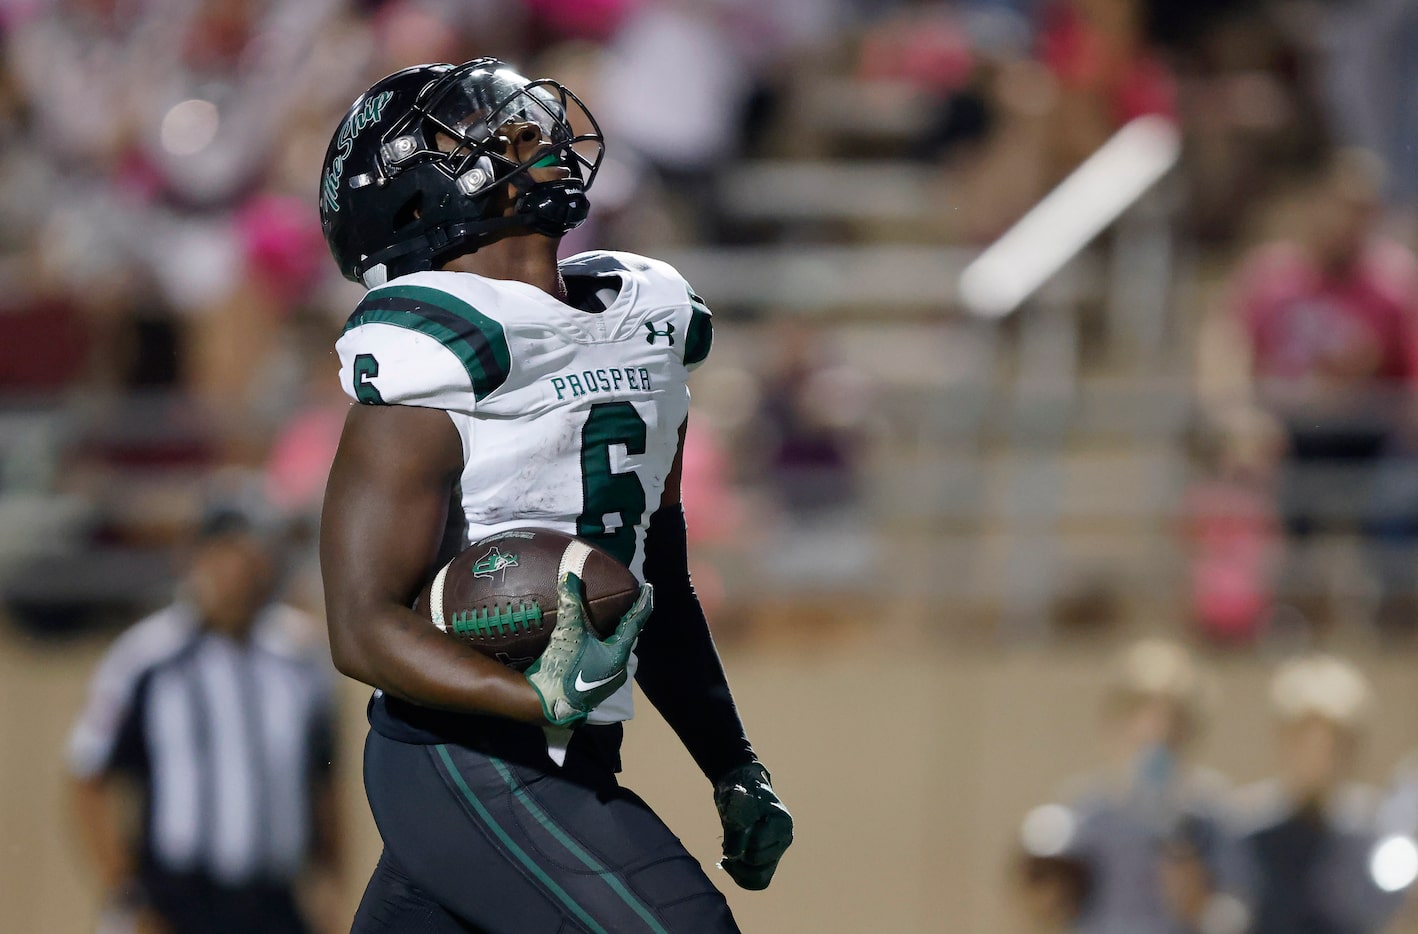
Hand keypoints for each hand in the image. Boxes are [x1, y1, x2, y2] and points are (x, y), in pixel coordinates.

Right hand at [525, 572, 651, 725]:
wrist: (545, 703)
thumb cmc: (562, 668)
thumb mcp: (567, 633)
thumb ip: (570, 604)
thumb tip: (570, 576)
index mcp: (618, 654)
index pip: (635, 623)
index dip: (642, 604)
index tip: (648, 589)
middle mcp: (620, 668)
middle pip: (628, 637)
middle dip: (628, 619)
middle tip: (627, 601)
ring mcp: (609, 679)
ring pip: (617, 650)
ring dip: (615, 634)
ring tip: (612, 618)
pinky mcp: (598, 685)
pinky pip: (607, 659)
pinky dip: (605, 646)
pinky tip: (596, 640)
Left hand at [714, 762, 793, 889]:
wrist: (742, 790)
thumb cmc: (741, 793)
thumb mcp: (736, 805)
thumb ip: (735, 829)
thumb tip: (731, 856)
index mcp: (782, 823)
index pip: (757, 845)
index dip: (738, 841)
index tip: (731, 826)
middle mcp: (784, 840)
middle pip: (759, 865)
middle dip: (738, 857)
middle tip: (726, 844)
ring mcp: (777, 852)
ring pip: (760, 879)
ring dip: (739, 871)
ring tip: (728, 857)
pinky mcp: (767, 860)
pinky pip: (757, 882)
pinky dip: (741, 877)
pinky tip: (730, 864)